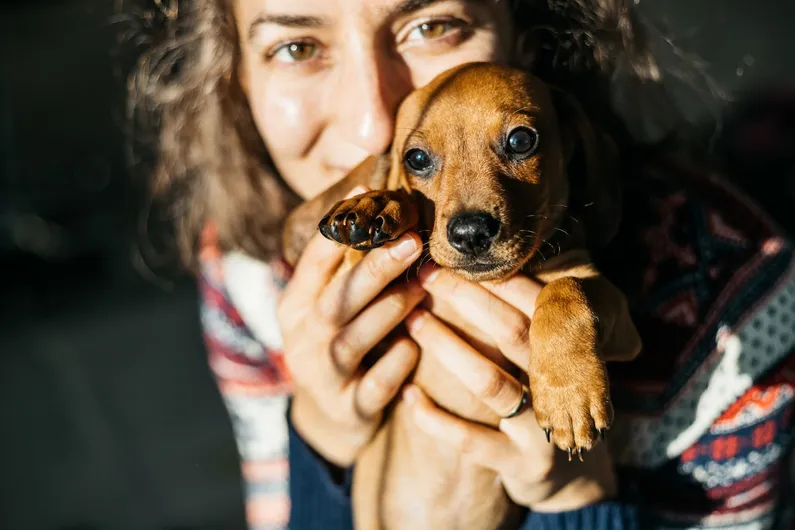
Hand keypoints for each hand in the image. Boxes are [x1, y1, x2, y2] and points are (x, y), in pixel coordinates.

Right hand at [277, 187, 424, 467]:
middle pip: (337, 299)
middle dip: (374, 268)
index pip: (313, 261)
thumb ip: (348, 271)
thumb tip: (384, 205)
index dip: (340, 226)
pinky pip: (375, 386)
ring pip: (353, 339)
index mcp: (295, 305)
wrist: (333, 417)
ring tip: (422, 287)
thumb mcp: (331, 307)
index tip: (369, 191)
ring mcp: (324, 375)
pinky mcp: (349, 408)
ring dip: (390, 310)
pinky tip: (415, 346)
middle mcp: (302, 338)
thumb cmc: (341, 342)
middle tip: (411, 240)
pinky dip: (396, 365)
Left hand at [403, 266, 615, 511]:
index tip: (451, 258)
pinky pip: (472, 440)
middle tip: (425, 277)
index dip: (496, 278)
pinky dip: (436, 418)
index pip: (538, 303)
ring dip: (446, 347)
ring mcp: (545, 430)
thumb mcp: (543, 356)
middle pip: (513, 332)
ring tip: (412, 321)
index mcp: (572, 350)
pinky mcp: (522, 465)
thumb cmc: (540, 396)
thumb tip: (476, 259)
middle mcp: (565, 385)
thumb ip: (524, 317)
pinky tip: (407, 395)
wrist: (563, 473)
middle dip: (466, 299)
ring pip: (490, 382)